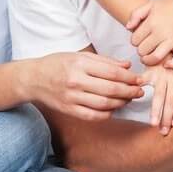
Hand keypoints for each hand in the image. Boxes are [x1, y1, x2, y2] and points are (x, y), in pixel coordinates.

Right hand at [25, 51, 144, 120]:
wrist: (33, 78)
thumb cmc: (57, 63)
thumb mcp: (79, 55)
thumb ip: (104, 61)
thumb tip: (127, 65)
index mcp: (80, 64)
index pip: (112, 72)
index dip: (129, 77)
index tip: (140, 79)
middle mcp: (76, 81)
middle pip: (111, 89)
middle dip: (129, 91)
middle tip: (140, 91)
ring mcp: (72, 97)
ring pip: (104, 104)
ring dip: (121, 103)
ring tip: (129, 99)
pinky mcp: (69, 110)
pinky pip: (93, 115)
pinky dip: (107, 114)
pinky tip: (113, 109)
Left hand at [126, 0, 172, 67]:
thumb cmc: (169, 5)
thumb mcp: (149, 5)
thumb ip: (135, 15)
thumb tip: (128, 28)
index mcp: (151, 23)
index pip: (134, 41)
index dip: (135, 41)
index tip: (140, 39)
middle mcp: (161, 32)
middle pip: (142, 51)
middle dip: (141, 50)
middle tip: (145, 46)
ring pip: (155, 57)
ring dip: (149, 60)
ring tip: (148, 57)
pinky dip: (171, 64)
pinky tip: (166, 63)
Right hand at [139, 55, 172, 133]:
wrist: (170, 39)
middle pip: (172, 100)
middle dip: (167, 117)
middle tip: (163, 131)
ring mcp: (163, 73)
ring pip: (160, 94)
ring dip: (156, 110)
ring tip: (153, 123)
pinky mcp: (152, 68)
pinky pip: (146, 78)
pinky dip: (140, 86)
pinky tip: (137, 95)